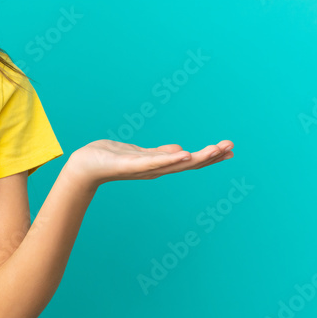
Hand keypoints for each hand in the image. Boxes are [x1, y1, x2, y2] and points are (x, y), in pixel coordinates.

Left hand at [64, 139, 233, 187]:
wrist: (85, 165)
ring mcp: (144, 168)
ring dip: (197, 157)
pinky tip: (184, 153)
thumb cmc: (110, 158)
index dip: (209, 157)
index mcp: (158, 165)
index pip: (189, 161)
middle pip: (189, 164)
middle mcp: (155, 169)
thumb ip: (160, 153)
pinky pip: (153, 162)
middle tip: (231, 148)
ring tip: (215, 149)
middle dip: (211, 156)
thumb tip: (181, 149)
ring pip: (176, 163)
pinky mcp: (131, 165)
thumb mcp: (139, 153)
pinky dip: (169, 158)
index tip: (229, 150)